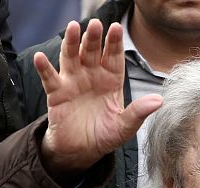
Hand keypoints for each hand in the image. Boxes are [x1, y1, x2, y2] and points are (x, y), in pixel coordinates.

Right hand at [33, 20, 162, 176]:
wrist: (82, 150)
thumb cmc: (104, 135)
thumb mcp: (124, 126)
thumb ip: (139, 112)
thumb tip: (159, 101)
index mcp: (110, 80)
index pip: (114, 57)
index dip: (114, 43)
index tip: (117, 28)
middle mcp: (91, 75)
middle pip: (92, 52)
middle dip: (94, 38)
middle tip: (96, 24)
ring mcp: (73, 82)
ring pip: (71, 57)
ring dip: (71, 43)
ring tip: (72, 28)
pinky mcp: (57, 93)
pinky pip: (49, 78)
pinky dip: (44, 68)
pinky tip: (40, 58)